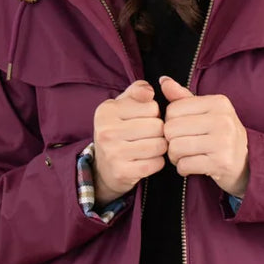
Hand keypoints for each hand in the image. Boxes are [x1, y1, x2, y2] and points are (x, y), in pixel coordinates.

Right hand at [91, 79, 165, 204]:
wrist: (104, 167)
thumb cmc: (119, 129)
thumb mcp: (123, 105)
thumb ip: (138, 90)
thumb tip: (150, 91)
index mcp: (107, 110)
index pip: (152, 107)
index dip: (154, 114)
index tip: (142, 120)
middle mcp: (106, 131)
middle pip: (157, 126)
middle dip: (159, 132)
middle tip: (148, 136)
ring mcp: (113, 153)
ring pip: (159, 145)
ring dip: (160, 147)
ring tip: (149, 147)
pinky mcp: (122, 172)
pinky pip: (156, 163)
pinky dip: (157, 162)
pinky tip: (148, 160)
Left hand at [158, 74, 249, 196]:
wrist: (245, 162)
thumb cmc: (219, 134)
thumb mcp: (205, 111)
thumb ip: (183, 97)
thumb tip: (163, 81)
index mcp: (218, 102)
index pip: (173, 110)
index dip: (170, 123)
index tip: (181, 130)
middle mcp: (223, 120)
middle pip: (171, 129)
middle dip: (170, 141)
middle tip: (181, 146)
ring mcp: (224, 142)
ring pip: (175, 148)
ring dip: (175, 156)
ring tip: (185, 156)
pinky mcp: (221, 163)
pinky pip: (184, 165)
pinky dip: (182, 168)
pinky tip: (192, 166)